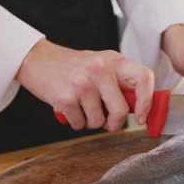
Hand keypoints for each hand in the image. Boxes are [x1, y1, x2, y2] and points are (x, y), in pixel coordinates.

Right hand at [16, 39, 153, 130]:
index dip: (147, 102)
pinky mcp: (65, 97)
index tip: (141, 117)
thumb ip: (119, 83)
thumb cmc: (72, 66)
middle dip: (114, 123)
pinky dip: (76, 122)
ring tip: (82, 108)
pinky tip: (70, 108)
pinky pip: (79, 124)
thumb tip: (139, 109)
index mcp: (114, 60)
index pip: (144, 78)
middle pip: (121, 110)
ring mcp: (82, 83)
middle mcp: (100, 69)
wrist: (37, 59)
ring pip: (98, 121)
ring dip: (91, 122)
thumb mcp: (101, 65)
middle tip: (107, 121)